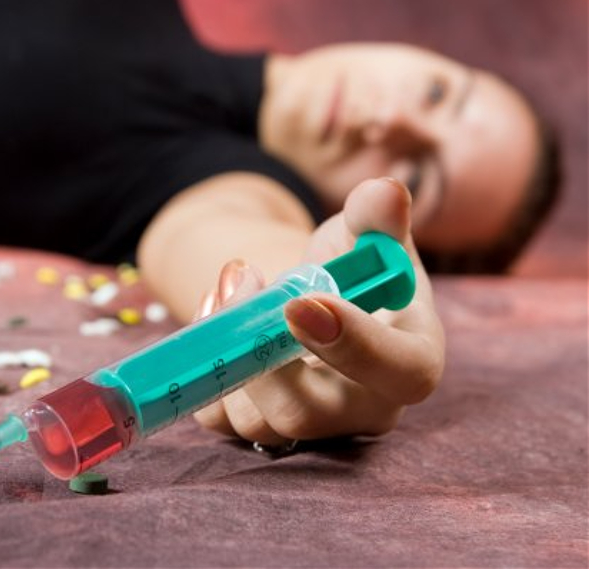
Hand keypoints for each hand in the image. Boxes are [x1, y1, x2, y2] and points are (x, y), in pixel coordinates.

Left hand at [192, 177, 444, 444]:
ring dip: (226, 347)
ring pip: (253, 419)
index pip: (401, 373)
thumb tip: (384, 192)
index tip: (299, 302)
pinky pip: (220, 418)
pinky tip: (218, 313)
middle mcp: (362, 407)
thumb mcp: (366, 234)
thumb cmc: (353, 268)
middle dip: (261, 355)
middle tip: (245, 286)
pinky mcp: (264, 426)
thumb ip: (376, 216)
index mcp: (410, 359)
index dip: (354, 345)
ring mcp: (309, 423)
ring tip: (232, 283)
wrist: (315, 297)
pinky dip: (207, 364)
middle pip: (308, 414)